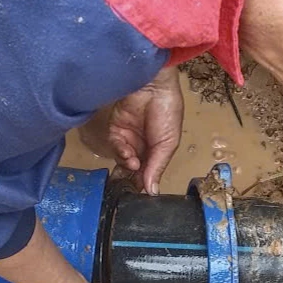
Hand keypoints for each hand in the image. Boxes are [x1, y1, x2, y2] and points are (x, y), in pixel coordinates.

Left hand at [107, 67, 183, 194]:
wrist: (154, 87)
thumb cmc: (168, 112)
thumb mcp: (168, 144)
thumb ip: (157, 167)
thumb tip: (152, 191)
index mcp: (156, 151)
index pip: (147, 173)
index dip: (143, 184)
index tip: (141, 195)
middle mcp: (140, 147)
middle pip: (132, 170)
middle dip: (131, 177)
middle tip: (132, 183)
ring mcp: (126, 138)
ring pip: (121, 160)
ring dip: (127, 164)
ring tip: (135, 162)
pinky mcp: (114, 129)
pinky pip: (114, 146)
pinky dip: (120, 152)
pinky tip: (128, 153)